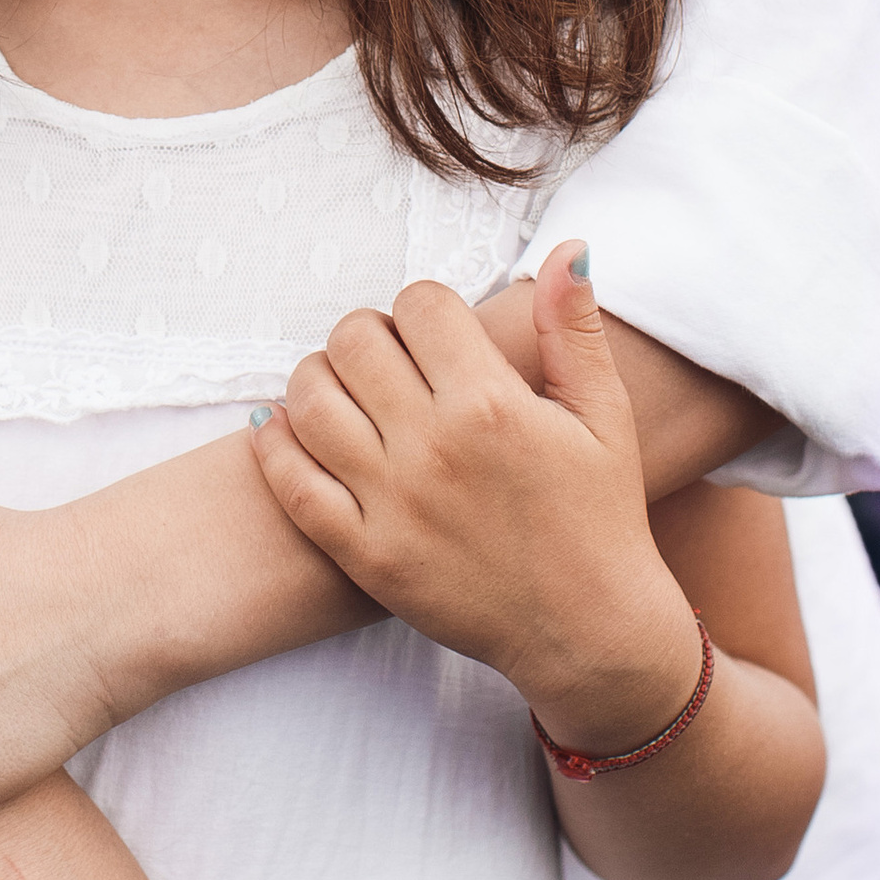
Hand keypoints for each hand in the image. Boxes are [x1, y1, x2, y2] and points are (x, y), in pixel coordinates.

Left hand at [248, 241, 700, 760]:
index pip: (419, 303)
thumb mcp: (604, 415)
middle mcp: (433, 447)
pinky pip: (291, 483)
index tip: (439, 334)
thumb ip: (574, 327)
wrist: (588, 632)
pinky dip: (276, 445)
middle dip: (370, 335)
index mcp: (491, 404)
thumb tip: (570, 247)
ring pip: (309, 399)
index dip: (426, 308)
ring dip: (320, 379)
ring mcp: (392, 504)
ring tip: (349, 393)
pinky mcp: (364, 554)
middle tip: (391, 361)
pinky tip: (288, 428)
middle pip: (354, 339)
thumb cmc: (600, 517)